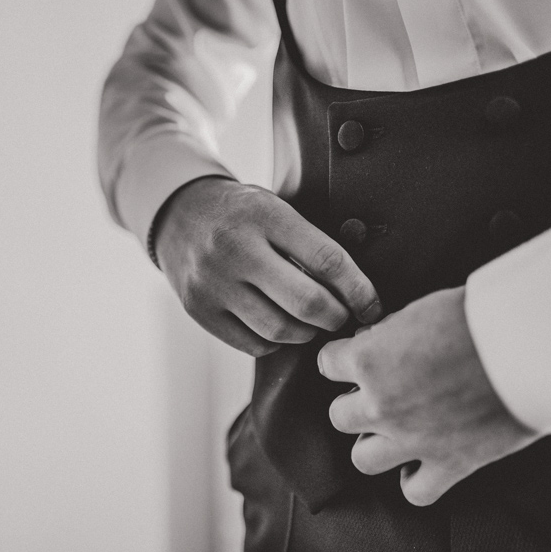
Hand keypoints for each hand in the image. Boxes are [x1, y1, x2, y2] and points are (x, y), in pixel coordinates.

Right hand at [154, 177, 381, 356]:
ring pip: (279, 330)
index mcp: (265, 216)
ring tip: (312, 323)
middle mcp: (236, 249)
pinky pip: (252, 344)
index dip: (359, 290)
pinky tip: (278, 325)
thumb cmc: (243, 214)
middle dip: (336, 318)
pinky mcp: (199, 310)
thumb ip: (309, 242)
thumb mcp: (275, 207)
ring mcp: (213, 283)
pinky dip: (274, 342)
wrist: (178, 215)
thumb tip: (357, 292)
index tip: (372, 306)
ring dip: (307, 333)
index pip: (327, 260)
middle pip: (306, 302)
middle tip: (343, 318)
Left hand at [318, 286, 540, 505]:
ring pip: (362, 458)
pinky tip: (421, 463)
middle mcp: (380, 404)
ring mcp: (412, 439)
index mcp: (368, 360)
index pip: (326, 364)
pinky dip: (414, 481)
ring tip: (393, 430)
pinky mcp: (449, 464)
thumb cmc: (475, 317)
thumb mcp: (417, 310)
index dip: (341, 359)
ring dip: (374, 443)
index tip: (354, 358)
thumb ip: (386, 334)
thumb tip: (371, 342)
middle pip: (338, 416)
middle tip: (379, 393)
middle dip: (355, 402)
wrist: (528, 346)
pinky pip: (415, 492)